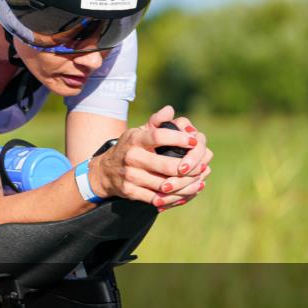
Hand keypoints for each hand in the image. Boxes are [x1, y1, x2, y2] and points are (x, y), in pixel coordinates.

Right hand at [88, 105, 212, 210]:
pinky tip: (186, 193)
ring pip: (166, 185)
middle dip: (188, 168)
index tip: (194, 141)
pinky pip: (158, 198)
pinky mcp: (131, 192)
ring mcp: (131, 176)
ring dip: (186, 185)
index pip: (159, 136)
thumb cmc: (130, 148)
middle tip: (202, 166)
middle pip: (167, 165)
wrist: (105, 171)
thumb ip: (156, 121)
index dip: (179, 139)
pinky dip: (175, 197)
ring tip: (199, 180)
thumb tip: (170, 110)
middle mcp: (132, 157)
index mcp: (135, 139)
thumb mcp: (139, 132)